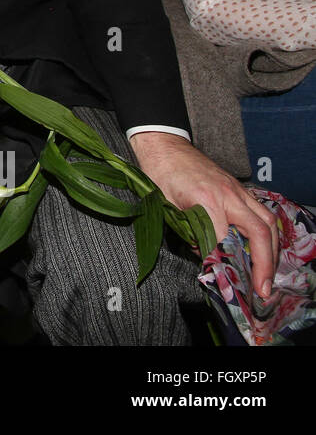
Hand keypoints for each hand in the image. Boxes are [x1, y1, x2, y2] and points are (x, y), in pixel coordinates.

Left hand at [130, 131, 278, 296]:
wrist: (165, 146)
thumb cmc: (161, 173)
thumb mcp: (166, 205)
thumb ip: (187, 230)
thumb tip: (205, 253)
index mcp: (207, 198)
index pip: (223, 237)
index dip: (221, 258)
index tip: (218, 272)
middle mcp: (230, 194)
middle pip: (260, 231)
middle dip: (265, 263)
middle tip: (263, 288)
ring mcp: (238, 190)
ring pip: (268, 222)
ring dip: (273, 251)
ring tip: (268, 274)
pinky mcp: (240, 189)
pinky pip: (263, 213)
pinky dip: (268, 234)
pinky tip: (265, 250)